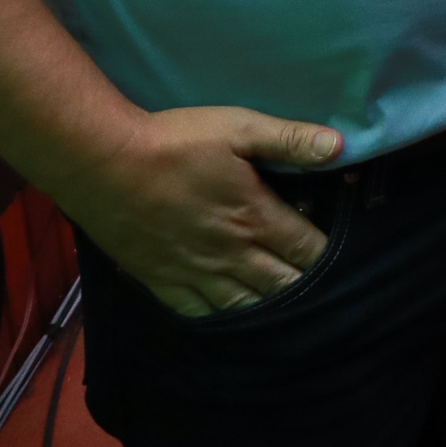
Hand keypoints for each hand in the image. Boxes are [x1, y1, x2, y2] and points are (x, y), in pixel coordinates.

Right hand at [54, 105, 343, 317]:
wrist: (104, 165)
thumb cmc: (174, 141)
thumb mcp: (238, 127)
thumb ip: (289, 139)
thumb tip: (339, 146)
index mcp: (255, 217)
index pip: (307, 249)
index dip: (328, 254)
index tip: (342, 254)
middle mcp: (232, 254)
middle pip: (282, 285)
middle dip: (306, 287)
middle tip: (323, 289)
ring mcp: (197, 273)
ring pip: (246, 306)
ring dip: (270, 308)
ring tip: (287, 310)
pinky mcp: (163, 282)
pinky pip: (201, 313)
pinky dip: (223, 319)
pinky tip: (233, 319)